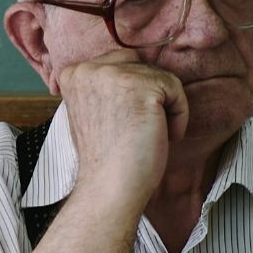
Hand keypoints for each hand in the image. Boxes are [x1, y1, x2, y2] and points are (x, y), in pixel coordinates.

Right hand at [55, 49, 187, 210]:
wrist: (109, 188)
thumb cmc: (107, 159)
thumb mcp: (91, 111)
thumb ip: (104, 88)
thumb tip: (137, 75)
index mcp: (73, 74)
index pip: (119, 64)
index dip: (132, 93)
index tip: (126, 123)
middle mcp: (89, 68)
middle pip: (140, 66)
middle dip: (149, 96)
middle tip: (140, 129)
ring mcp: (114, 75)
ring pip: (160, 78)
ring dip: (164, 109)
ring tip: (149, 135)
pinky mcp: (142, 86)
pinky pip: (176, 89)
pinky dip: (179, 115)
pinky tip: (164, 136)